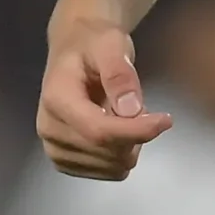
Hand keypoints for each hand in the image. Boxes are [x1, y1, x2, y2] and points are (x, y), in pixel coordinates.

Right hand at [35, 15, 172, 180]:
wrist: (76, 46)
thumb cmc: (93, 42)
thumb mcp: (111, 44)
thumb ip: (119, 75)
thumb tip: (131, 110)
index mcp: (56, 99)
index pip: (99, 131)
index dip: (135, 131)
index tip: (165, 120)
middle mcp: (49, 129)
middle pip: (106, 152)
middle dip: (135, 134)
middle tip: (141, 106)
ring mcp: (55, 149)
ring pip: (111, 166)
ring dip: (130, 144)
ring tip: (125, 113)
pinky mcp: (65, 161)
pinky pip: (107, 172)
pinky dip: (121, 154)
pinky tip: (118, 129)